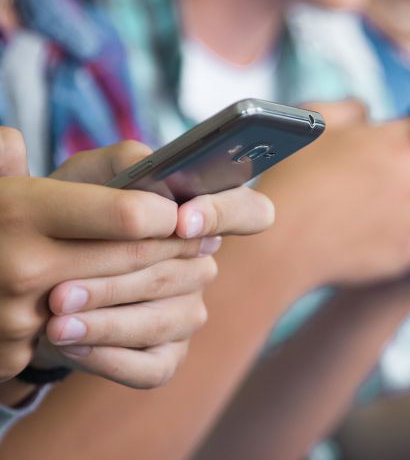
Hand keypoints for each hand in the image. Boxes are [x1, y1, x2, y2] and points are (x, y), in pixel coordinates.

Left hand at [0, 133, 273, 387]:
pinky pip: (151, 367)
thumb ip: (125, 162)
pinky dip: (109, 359)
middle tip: (64, 290)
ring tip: (56, 320)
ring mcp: (187, 312)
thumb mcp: (90, 176)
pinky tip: (70, 346)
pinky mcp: (167, 355)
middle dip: (123, 281)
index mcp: (198, 218)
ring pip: (165, 321)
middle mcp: (202, 265)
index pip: (251, 212)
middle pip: (187, 273)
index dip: (225, 215)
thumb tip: (156, 177)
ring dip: (108, 322)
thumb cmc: (73, 215)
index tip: (182, 221)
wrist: (40, 272)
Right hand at [255, 101, 409, 288]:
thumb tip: (366, 112)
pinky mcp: (408, 253)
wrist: (282, 239)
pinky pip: (403, 240)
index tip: (375, 148)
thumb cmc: (296, 176)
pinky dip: (384, 238)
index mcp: (402, 143)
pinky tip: (352, 233)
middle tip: (356, 182)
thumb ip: (352, 107)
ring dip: (392, 206)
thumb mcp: (315, 121)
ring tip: (350, 209)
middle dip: (396, 172)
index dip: (397, 138)